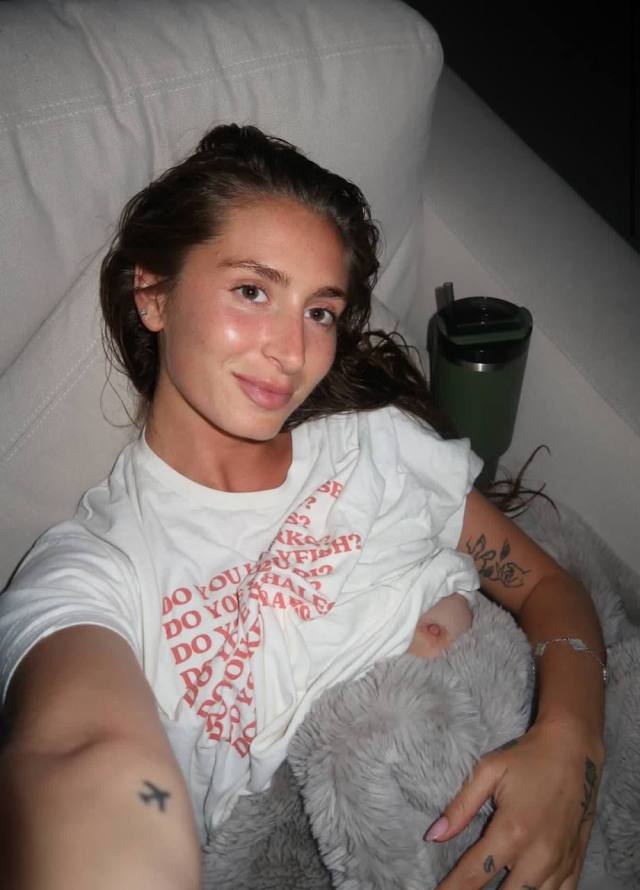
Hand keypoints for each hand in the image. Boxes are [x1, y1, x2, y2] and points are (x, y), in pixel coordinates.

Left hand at [426, 719, 603, 889]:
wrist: (574, 750)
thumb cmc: (527, 758)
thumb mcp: (488, 771)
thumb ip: (460, 807)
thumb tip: (433, 835)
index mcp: (512, 830)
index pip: (473, 874)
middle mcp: (539, 853)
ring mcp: (560, 861)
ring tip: (495, 889)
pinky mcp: (575, 862)